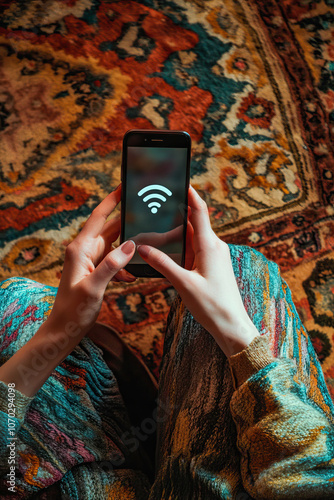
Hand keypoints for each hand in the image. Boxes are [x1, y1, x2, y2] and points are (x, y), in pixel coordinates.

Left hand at [48, 184, 136, 334]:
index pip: (99, 217)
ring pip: (114, 244)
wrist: (65, 328)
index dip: (112, 200)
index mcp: (80, 249)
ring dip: (128, 248)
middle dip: (128, 224)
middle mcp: (84, 250)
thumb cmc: (74, 310)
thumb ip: (111, 266)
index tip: (124, 186)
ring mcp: (90, 260)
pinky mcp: (95, 269)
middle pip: (110, 228)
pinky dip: (124, 264)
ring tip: (146, 248)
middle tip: (148, 218)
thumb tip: (130, 245)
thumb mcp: (93, 287)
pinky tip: (131, 275)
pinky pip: (113, 259)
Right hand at [137, 185, 258, 356]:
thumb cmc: (211, 305)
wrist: (232, 325)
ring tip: (159, 229)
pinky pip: (198, 249)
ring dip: (179, 233)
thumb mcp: (182, 283)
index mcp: (210, 245)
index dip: (190, 193)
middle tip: (159, 206)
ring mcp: (216, 255)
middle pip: (194, 222)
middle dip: (177, 214)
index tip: (181, 180)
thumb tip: (143, 247)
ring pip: (195, 237)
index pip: (199, 211)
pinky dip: (184, 246)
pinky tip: (171, 251)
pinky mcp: (215, 265)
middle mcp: (215, 246)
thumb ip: (162, 263)